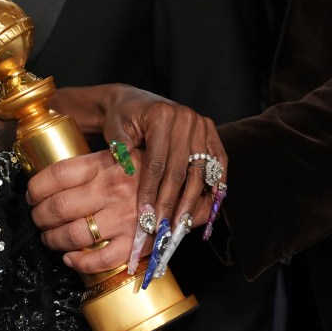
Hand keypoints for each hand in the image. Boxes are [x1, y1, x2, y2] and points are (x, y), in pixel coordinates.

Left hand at [26, 149, 142, 273]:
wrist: (189, 186)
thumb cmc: (149, 172)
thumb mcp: (122, 155)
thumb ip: (93, 165)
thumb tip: (55, 180)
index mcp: (106, 165)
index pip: (56, 175)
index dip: (36, 188)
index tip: (32, 195)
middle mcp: (112, 190)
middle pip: (58, 207)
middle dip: (39, 217)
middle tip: (38, 219)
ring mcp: (123, 218)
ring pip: (72, 234)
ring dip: (53, 240)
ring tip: (50, 239)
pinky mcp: (135, 242)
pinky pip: (98, 260)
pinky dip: (78, 262)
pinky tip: (71, 258)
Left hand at [51, 84, 227, 228]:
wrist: (134, 102)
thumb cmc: (122, 118)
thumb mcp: (114, 128)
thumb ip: (119, 147)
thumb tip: (127, 170)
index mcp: (162, 115)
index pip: (158, 163)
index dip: (152, 192)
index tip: (145, 217)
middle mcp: (187, 118)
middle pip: (181, 170)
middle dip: (172, 203)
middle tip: (164, 229)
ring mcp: (202, 124)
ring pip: (200, 171)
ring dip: (192, 202)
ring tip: (182, 225)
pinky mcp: (211, 132)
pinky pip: (218, 163)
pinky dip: (214, 186)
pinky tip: (207, 207)